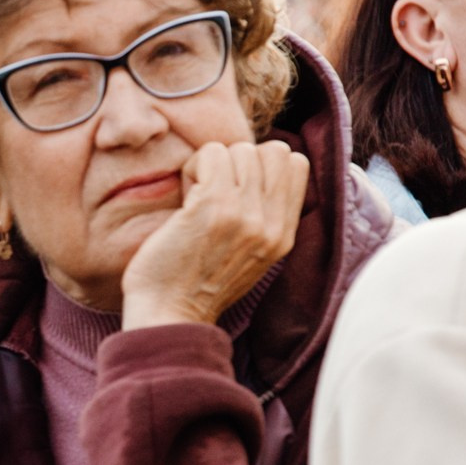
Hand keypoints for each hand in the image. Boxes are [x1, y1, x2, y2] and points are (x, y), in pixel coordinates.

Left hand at [119, 140, 308, 330]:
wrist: (169, 315)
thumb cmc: (195, 284)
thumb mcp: (250, 256)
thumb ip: (263, 218)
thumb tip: (257, 169)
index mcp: (283, 235)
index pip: (296, 165)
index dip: (262, 164)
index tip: (235, 190)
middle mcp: (271, 224)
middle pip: (273, 150)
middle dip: (239, 161)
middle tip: (213, 191)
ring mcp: (245, 215)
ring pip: (241, 149)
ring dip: (212, 165)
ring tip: (196, 198)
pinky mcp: (213, 207)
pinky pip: (212, 154)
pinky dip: (193, 167)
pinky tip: (184, 199)